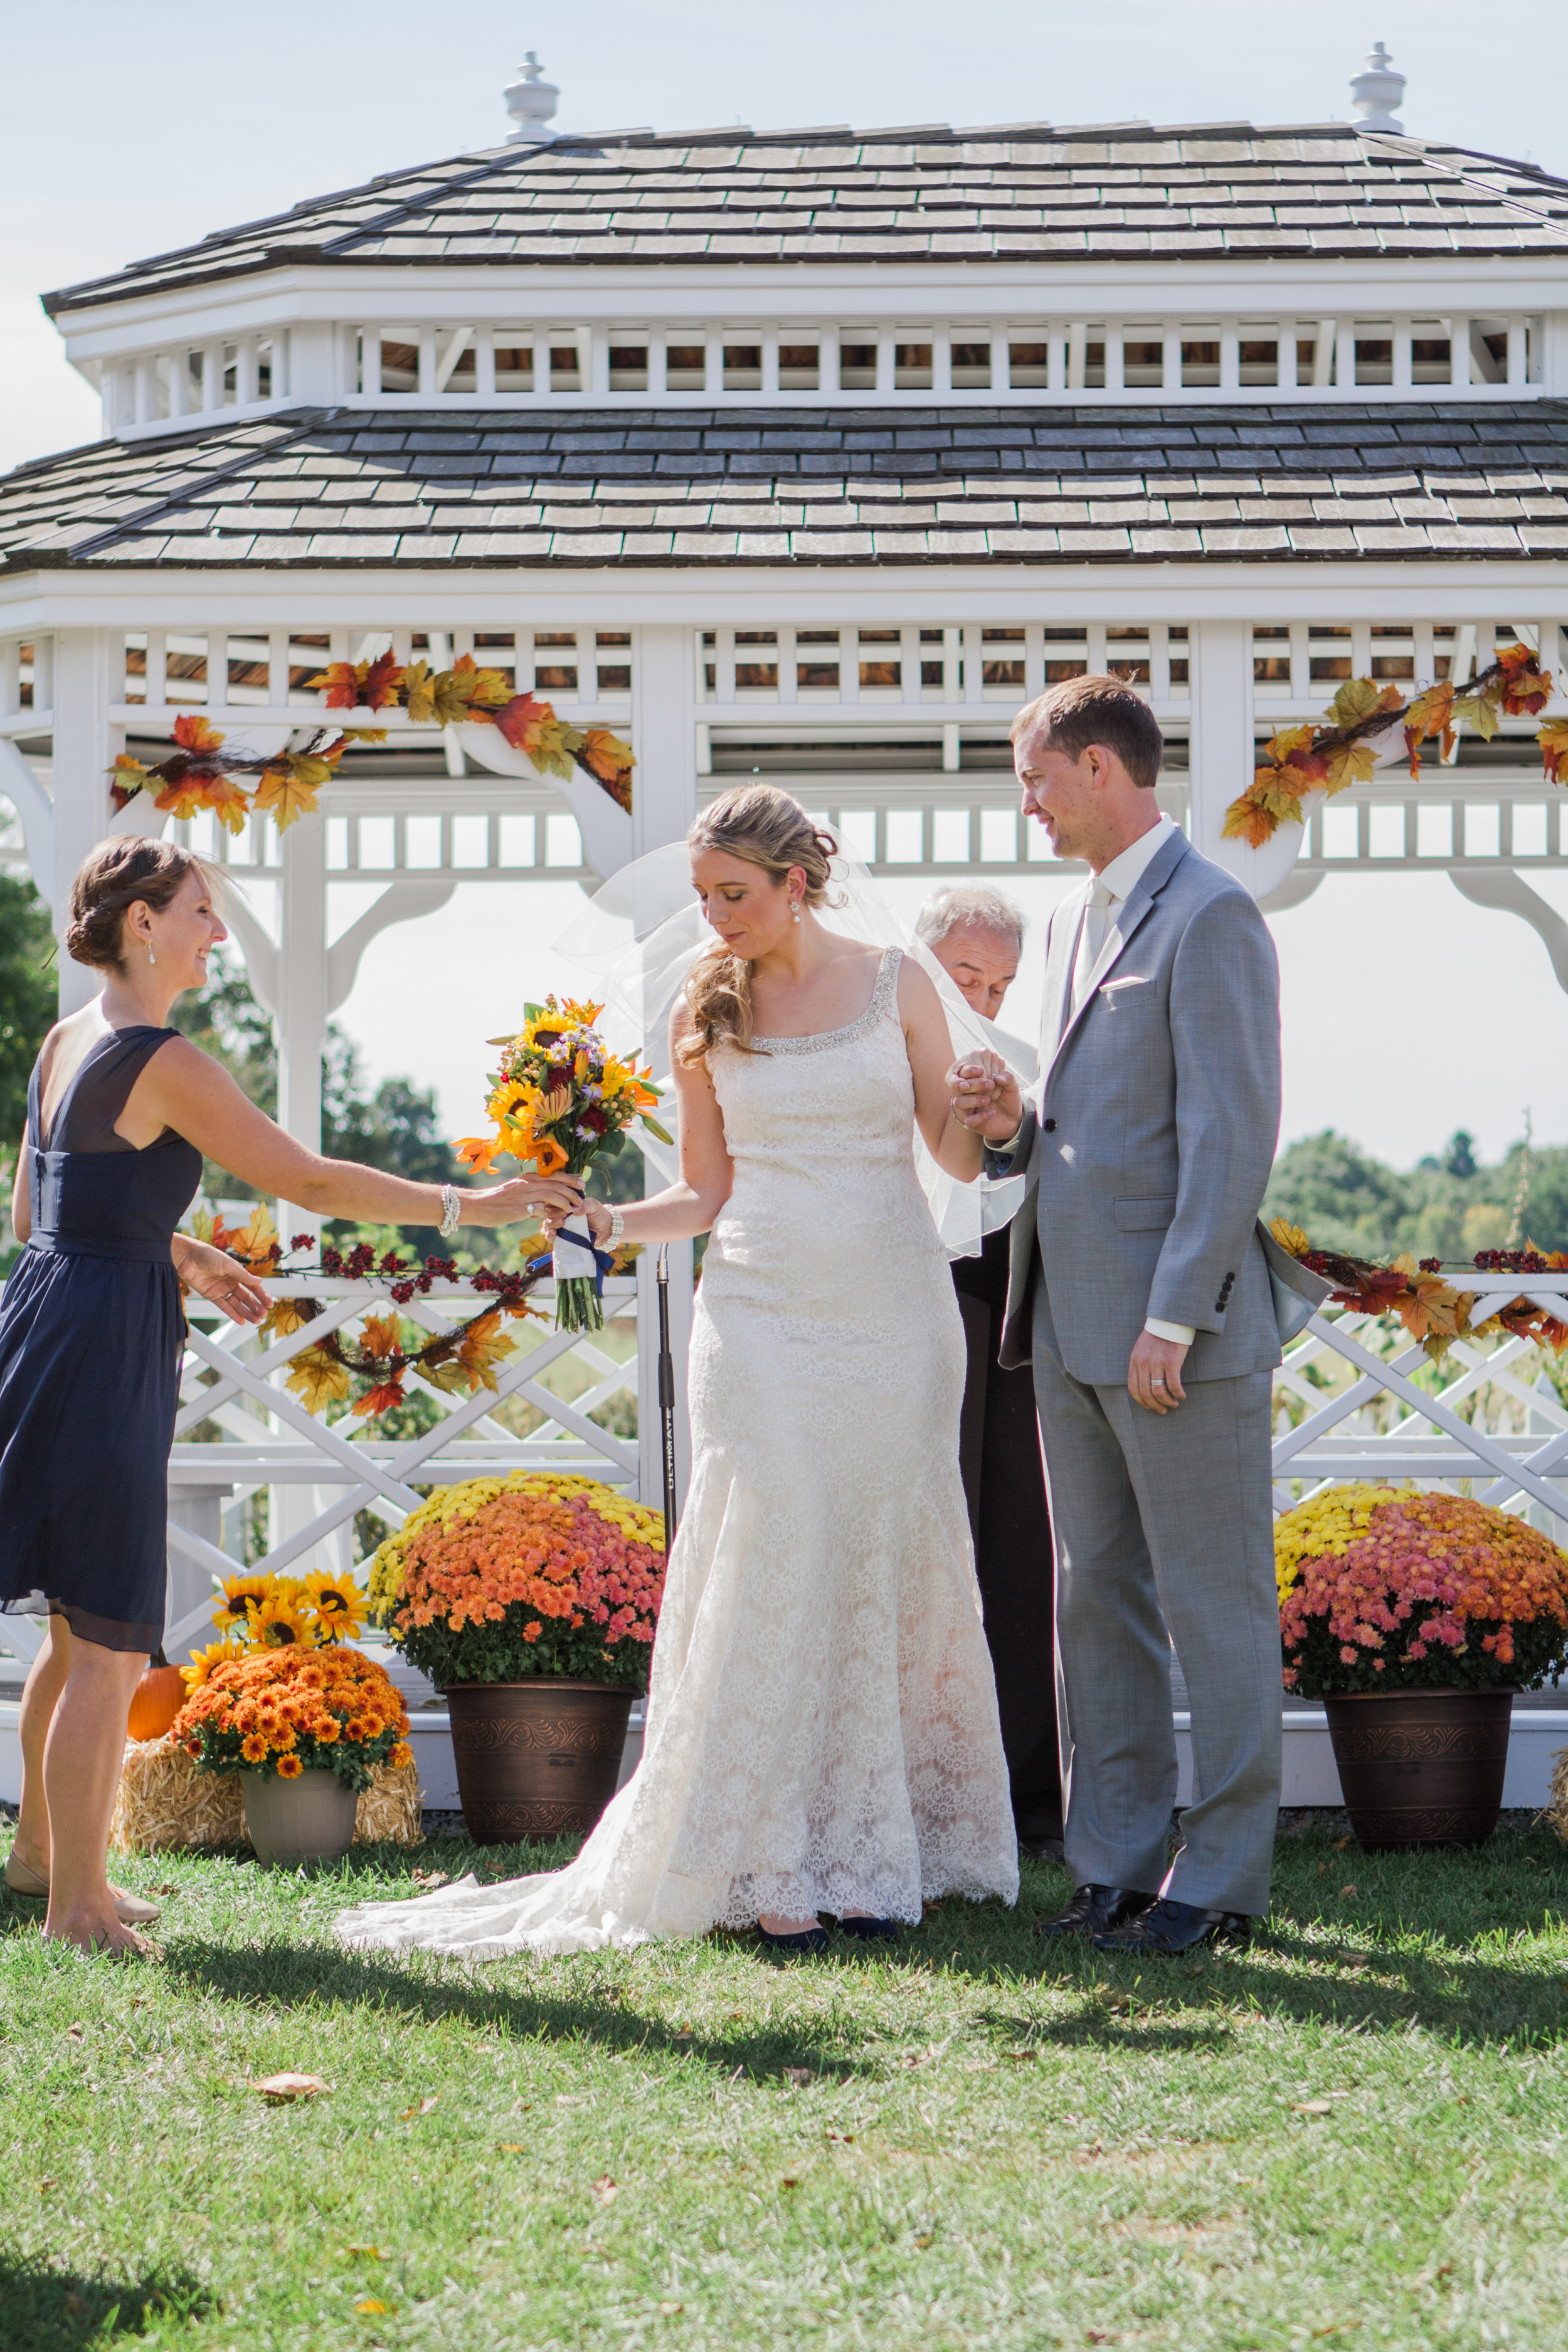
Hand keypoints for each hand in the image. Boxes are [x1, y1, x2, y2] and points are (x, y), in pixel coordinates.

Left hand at [175, 1237, 269, 1323]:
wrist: (186, 1257)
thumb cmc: (207, 1255)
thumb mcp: (228, 1264)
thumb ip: (243, 1275)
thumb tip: (259, 1281)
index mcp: (237, 1272)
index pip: (252, 1286)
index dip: (261, 1295)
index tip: (269, 1303)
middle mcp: (230, 1281)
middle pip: (246, 1297)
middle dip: (255, 1306)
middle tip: (263, 1315)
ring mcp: (221, 1289)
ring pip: (236, 1303)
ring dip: (246, 1312)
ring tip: (255, 1320)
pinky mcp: (211, 1295)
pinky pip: (224, 1306)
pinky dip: (232, 1314)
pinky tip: (241, 1320)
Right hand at [463, 1174, 583, 1227]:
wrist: (478, 1205)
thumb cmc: (496, 1200)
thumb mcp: (516, 1191)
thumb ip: (531, 1194)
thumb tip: (545, 1203)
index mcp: (526, 1178)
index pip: (552, 1175)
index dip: (569, 1178)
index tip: (580, 1182)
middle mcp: (527, 1183)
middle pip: (555, 1182)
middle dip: (572, 1189)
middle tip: (582, 1196)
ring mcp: (523, 1195)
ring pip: (551, 1193)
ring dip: (565, 1200)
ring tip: (573, 1208)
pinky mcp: (520, 1208)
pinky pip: (541, 1208)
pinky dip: (552, 1212)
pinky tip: (558, 1217)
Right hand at [540, 1198, 612, 1246]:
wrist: (606, 1229)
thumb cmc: (598, 1214)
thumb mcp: (593, 1206)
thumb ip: (585, 1205)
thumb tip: (575, 1209)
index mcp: (565, 1204)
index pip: (554, 1202)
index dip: (555, 1204)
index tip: (565, 1207)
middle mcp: (560, 1215)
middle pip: (548, 1214)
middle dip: (552, 1215)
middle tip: (563, 1217)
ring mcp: (560, 1227)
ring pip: (547, 1225)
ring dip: (550, 1225)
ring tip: (560, 1224)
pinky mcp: (562, 1238)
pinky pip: (551, 1238)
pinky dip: (549, 1236)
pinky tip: (553, 1233)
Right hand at [945, 1050, 1023, 1143]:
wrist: (1015, 1118)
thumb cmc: (1009, 1099)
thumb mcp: (1012, 1086)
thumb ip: (1007, 1079)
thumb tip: (998, 1078)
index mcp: (973, 1083)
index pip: (963, 1073)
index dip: (968, 1071)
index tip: (981, 1070)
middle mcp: (967, 1095)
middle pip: (958, 1087)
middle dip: (974, 1084)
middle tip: (991, 1085)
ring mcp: (968, 1109)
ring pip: (958, 1103)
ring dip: (973, 1100)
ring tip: (989, 1099)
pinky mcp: (973, 1124)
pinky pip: (969, 1120)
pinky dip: (981, 1116)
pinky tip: (993, 1112)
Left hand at [1128, 1330, 1188, 1413]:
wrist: (1169, 1319)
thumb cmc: (1157, 1335)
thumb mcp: (1141, 1349)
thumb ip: (1140, 1364)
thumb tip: (1143, 1383)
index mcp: (1134, 1361)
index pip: (1133, 1388)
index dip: (1141, 1402)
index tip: (1149, 1407)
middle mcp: (1143, 1364)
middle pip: (1146, 1393)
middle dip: (1154, 1406)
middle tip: (1162, 1411)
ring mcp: (1157, 1363)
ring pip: (1159, 1392)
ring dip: (1167, 1402)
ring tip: (1173, 1404)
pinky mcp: (1172, 1362)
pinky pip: (1173, 1385)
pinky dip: (1178, 1394)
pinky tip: (1182, 1396)